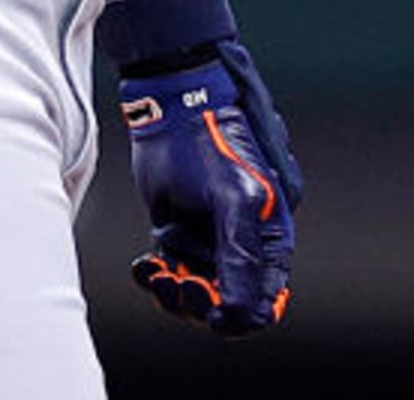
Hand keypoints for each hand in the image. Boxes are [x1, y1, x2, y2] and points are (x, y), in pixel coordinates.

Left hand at [119, 40, 302, 336]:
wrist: (169, 97)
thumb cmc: (208, 140)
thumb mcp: (233, 199)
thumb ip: (240, 254)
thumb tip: (243, 313)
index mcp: (269, 234)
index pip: (265, 299)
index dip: (241, 315)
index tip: (212, 314)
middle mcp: (242, 240)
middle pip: (226, 299)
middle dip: (199, 302)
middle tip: (174, 285)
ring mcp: (209, 234)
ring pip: (195, 287)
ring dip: (173, 289)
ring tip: (154, 273)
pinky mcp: (178, 225)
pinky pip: (171, 267)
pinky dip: (156, 275)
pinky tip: (144, 265)